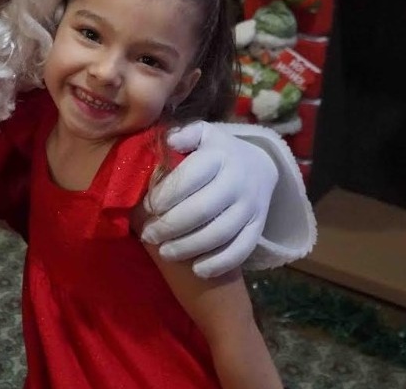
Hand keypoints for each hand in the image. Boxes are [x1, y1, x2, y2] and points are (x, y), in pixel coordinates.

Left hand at [138, 121, 276, 277]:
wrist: (259, 166)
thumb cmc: (215, 152)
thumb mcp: (201, 134)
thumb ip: (183, 135)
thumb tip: (168, 141)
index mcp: (219, 155)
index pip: (189, 177)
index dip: (165, 195)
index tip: (147, 207)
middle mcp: (238, 181)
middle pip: (202, 209)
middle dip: (170, 226)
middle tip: (148, 235)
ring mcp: (250, 206)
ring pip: (220, 233)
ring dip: (189, 247)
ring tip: (166, 252)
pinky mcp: (258, 227)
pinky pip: (242, 250)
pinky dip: (219, 263)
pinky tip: (198, 270)